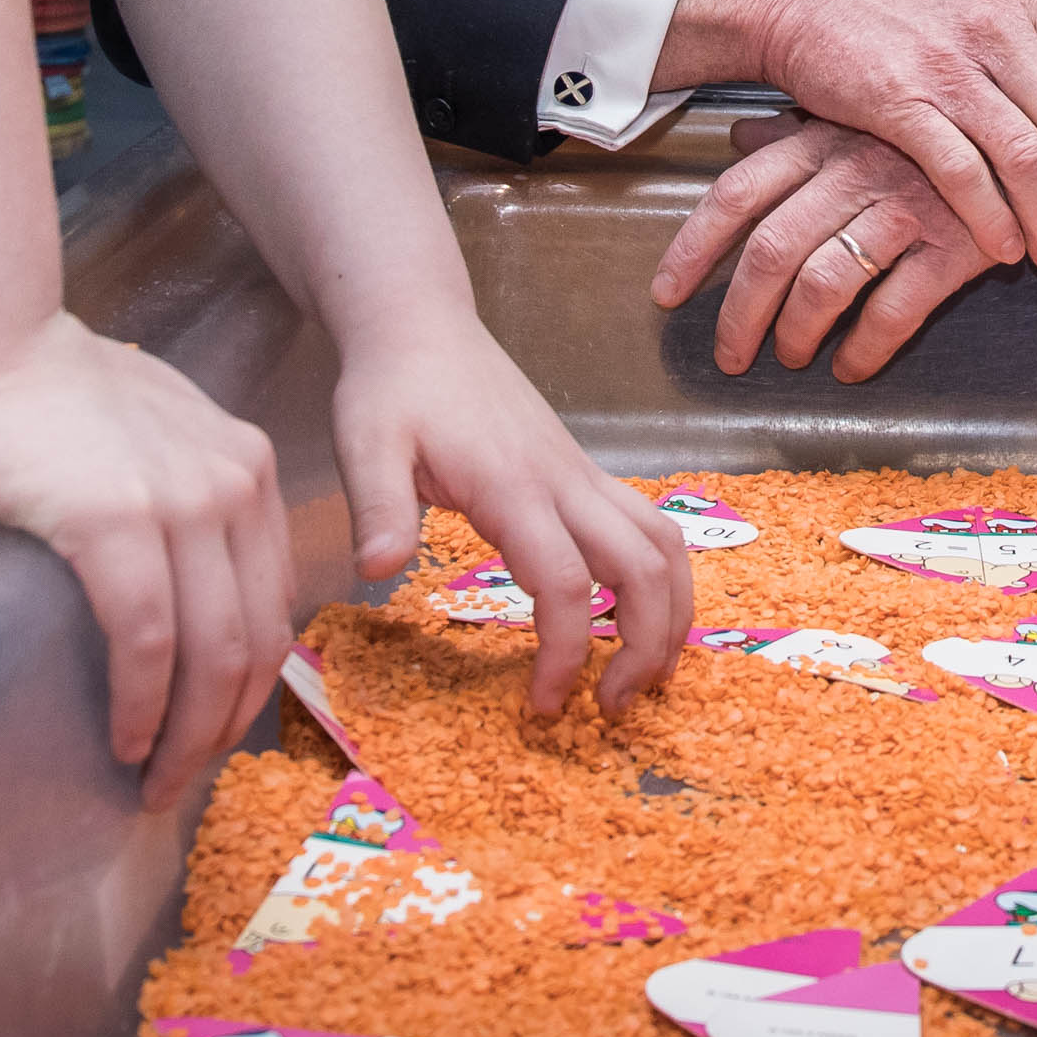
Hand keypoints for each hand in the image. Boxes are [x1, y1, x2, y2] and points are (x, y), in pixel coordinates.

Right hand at [0, 314, 296, 808]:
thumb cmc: (51, 400)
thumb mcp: (158, 440)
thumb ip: (188, 502)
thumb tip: (188, 595)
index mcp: (248, 471)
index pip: (273, 604)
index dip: (248, 685)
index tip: (210, 734)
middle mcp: (233, 485)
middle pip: (255, 641)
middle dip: (221, 730)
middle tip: (178, 784)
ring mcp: (180, 501)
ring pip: (211, 652)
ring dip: (185, 736)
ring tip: (150, 781)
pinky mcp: (114, 519)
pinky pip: (146, 638)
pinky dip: (141, 703)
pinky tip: (123, 737)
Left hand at [322, 312, 695, 717]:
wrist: (422, 329)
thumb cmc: (392, 388)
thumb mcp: (366, 442)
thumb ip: (377, 506)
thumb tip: (376, 570)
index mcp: (513, 485)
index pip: (565, 582)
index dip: (564, 653)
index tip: (542, 707)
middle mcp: (564, 481)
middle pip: (644, 568)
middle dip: (645, 646)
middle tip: (610, 707)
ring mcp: (581, 476)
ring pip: (665, 545)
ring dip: (670, 614)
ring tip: (642, 674)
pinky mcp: (582, 475)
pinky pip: (650, 529)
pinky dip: (660, 581)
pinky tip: (634, 617)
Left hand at [649, 118, 1002, 381]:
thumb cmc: (936, 124)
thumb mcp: (862, 113)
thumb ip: (798, 132)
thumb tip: (738, 139)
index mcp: (824, 139)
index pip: (738, 192)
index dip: (695, 246)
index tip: (666, 293)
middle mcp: (856, 170)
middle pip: (772, 249)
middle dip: (741, 313)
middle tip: (731, 356)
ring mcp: (907, 205)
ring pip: (826, 281)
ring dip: (798, 333)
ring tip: (793, 360)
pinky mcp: (957, 242)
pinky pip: (897, 307)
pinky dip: (867, 347)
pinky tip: (854, 367)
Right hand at [676, 0, 1036, 268]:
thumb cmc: (896, 9)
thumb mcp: (982, 5)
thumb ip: (1036, 52)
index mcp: (1029, 5)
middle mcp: (998, 30)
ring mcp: (949, 65)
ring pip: (1027, 157)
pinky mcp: (899, 100)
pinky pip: (964, 174)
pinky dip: (990, 219)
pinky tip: (998, 246)